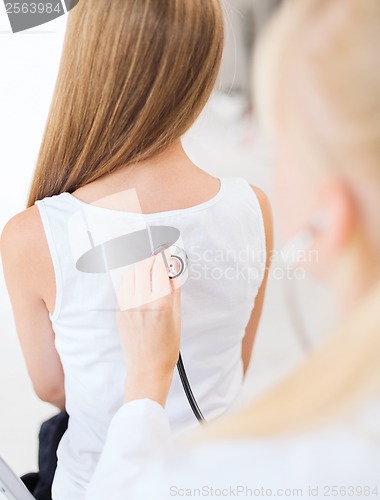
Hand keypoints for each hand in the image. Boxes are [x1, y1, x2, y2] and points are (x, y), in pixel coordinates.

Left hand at [116, 253, 180, 406]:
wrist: (147, 367)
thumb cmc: (166, 347)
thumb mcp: (177, 317)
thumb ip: (174, 291)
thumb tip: (174, 272)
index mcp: (160, 303)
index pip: (159, 268)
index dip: (163, 255)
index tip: (166, 250)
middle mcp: (142, 302)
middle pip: (143, 266)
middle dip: (151, 257)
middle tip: (158, 255)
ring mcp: (128, 305)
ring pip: (131, 273)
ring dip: (140, 266)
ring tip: (148, 266)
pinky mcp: (120, 310)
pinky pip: (124, 286)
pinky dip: (132, 279)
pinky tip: (139, 281)